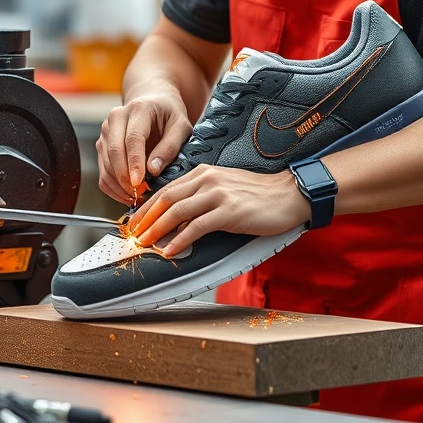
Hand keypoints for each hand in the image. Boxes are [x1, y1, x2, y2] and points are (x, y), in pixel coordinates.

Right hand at [96, 93, 193, 204]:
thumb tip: (153, 170)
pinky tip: (128, 196)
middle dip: (125, 178)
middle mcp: (116, 117)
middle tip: (140, 195)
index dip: (134, 162)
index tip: (139, 183)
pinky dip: (113, 188)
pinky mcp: (102, 145)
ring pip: (106, 164)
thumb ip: (170, 147)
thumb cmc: (169, 115)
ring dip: (119, 186)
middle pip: (114, 151)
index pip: (132, 139)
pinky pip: (102, 171)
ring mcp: (106, 131)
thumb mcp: (181, 127)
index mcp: (138, 109)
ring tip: (138, 197)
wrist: (153, 102)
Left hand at [127, 164, 311, 256]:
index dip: (147, 207)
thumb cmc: (258, 196)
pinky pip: (196, 227)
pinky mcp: (228, 211)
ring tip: (145, 244)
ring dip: (157, 230)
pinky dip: (180, 240)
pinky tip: (170, 250)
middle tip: (133, 235)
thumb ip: (202, 197)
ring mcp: (218, 194)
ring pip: (177, 212)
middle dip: (145, 219)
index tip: (135, 222)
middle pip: (166, 199)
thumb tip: (179, 218)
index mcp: (203, 172)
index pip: (167, 189)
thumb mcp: (225, 188)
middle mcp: (207, 179)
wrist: (289, 195)